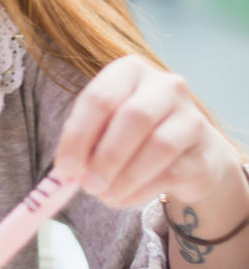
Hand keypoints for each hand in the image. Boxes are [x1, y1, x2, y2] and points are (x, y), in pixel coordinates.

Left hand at [52, 55, 241, 209]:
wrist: (191, 154)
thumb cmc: (135, 135)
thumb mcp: (106, 127)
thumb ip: (86, 142)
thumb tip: (67, 173)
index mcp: (131, 70)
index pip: (101, 97)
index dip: (78, 136)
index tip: (65, 169)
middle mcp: (165, 86)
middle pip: (133, 117)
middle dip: (105, 156)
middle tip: (87, 185)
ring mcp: (191, 117)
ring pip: (157, 146)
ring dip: (124, 178)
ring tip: (104, 195)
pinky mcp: (204, 152)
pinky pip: (171, 173)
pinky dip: (140, 191)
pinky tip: (124, 197)